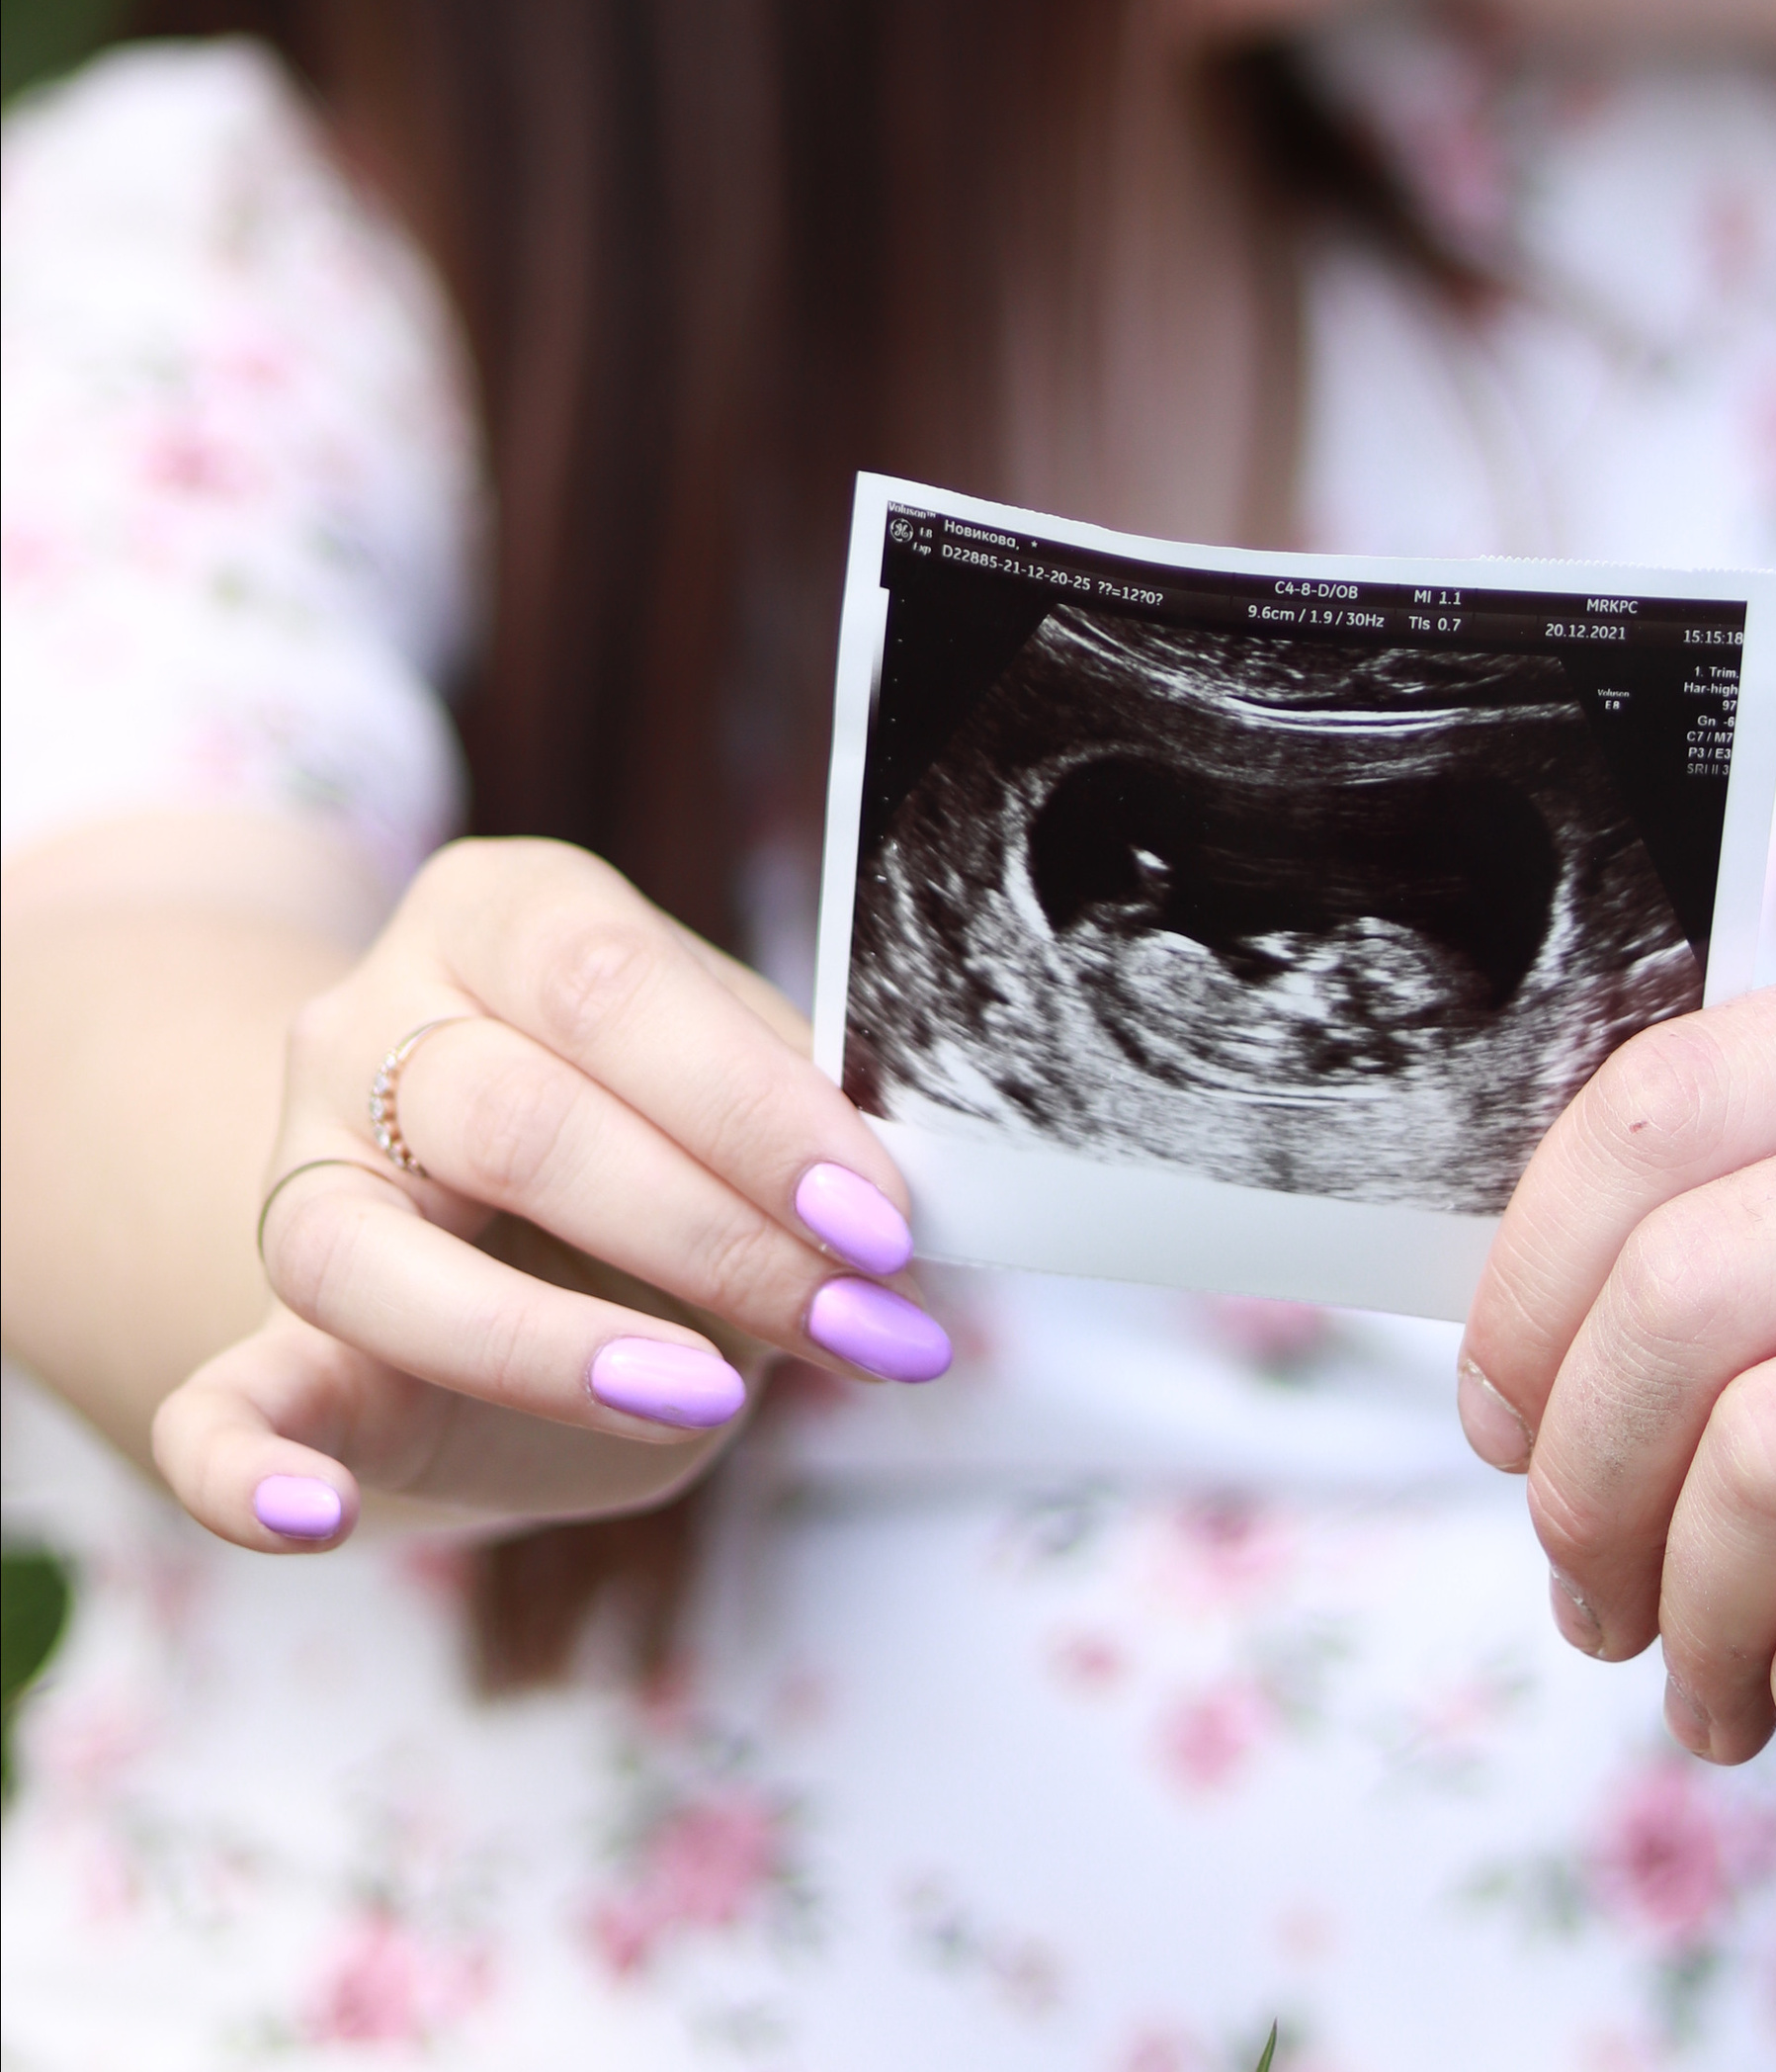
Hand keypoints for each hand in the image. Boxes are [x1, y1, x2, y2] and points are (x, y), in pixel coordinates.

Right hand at [152, 834, 946, 1555]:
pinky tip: (315, 1517)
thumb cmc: (655, 1135)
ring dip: (549, 1345)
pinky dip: (246, 1471)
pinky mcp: (263, 1342)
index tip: (874, 1216)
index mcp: (507, 918)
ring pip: (368, 1255)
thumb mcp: (730, 1095)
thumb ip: (797, 1132)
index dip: (748, 1105)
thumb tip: (903, 1235)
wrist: (499, 1219)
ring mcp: (296, 1178)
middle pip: (511, 1117)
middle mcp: (372, 1024)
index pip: (609, 984)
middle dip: (705, 1229)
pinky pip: (213, 1410)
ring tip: (700, 1398)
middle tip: (846, 1316)